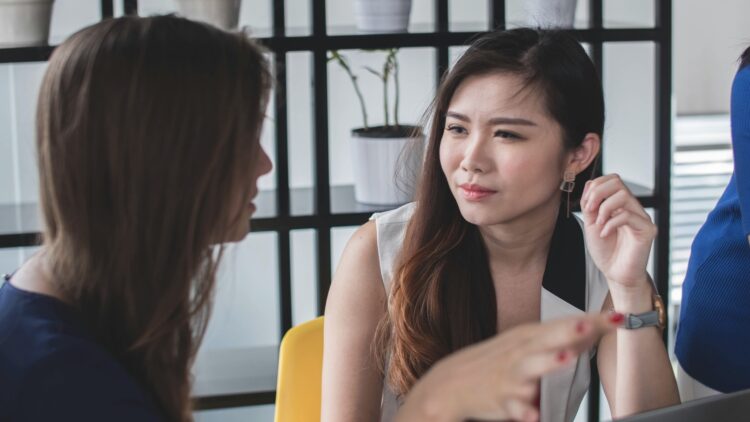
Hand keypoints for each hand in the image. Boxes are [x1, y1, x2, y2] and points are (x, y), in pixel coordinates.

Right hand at [396, 313, 622, 421]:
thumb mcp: (525, 344)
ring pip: (530, 368)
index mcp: (530, 336)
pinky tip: (532, 414)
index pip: (565, 324)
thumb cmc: (496, 362)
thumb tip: (597, 328)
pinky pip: (513, 407)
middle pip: (547, 338)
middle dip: (568, 330)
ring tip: (566, 358)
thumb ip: (560, 339)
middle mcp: (520, 351)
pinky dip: (523, 411)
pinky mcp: (501, 400)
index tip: (620, 316)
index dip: (593, 321)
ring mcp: (510, 376)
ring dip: (548, 362)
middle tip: (589, 324)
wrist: (453, 383)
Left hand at [580, 175, 655, 295]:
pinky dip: (611, 223)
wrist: (615, 273)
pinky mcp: (648, 230)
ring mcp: (641, 217)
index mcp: (620, 204)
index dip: (595, 186)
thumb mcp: (591, 223)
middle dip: (598, 193)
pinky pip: (628, 215)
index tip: (586, 206)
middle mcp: (632, 207)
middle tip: (590, 211)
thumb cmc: (605, 250)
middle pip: (618, 181)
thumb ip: (591, 204)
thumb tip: (591, 185)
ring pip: (624, 195)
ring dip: (604, 208)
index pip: (611, 180)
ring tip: (598, 224)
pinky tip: (604, 234)